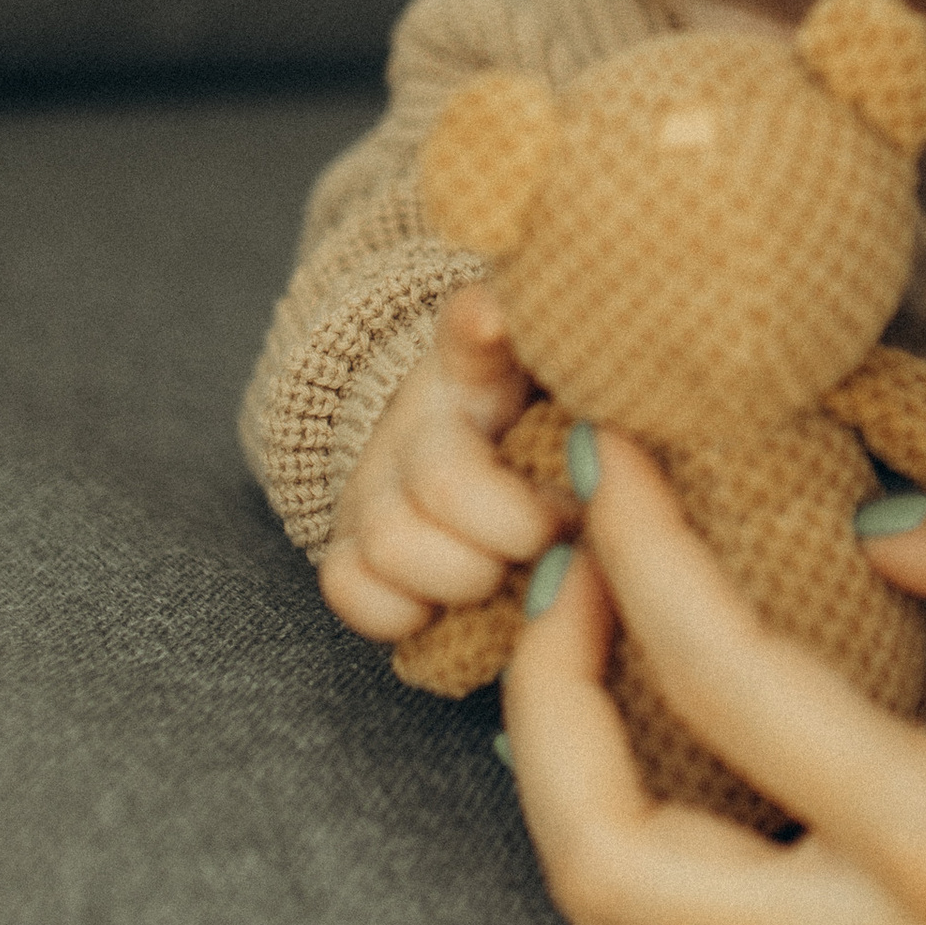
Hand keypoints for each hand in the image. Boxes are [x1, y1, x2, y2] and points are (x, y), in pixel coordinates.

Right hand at [319, 284, 567, 640]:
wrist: (470, 456)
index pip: (470, 330)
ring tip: (519, 569)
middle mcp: (414, 421)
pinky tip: (457, 603)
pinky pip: (350, 588)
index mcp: (478, 368)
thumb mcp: (566, 386)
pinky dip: (404, 610)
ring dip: (468, 577)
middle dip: (517, 528)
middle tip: (565, 533)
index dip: (478, 325)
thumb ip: (577, 357)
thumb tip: (533, 314)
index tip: (495, 322)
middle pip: (443, 480)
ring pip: (390, 543)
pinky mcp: (348, 548)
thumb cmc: (544, 428)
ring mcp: (373, 486)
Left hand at [504, 445, 925, 924]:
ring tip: (596, 626)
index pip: (726, 690)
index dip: (644, 554)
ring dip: (568, 766)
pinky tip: (667, 713)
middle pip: (599, 859)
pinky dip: (633, 814)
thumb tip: (867, 524)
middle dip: (543, 695)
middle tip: (569, 557)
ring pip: (618, 916)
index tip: (618, 453)